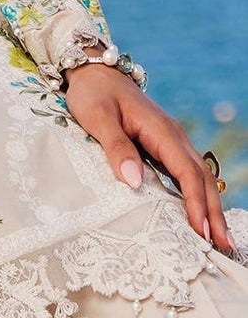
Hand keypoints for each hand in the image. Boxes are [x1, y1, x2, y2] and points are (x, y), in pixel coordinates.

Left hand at [64, 63, 234, 255]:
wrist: (94, 71)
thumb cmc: (94, 93)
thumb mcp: (98, 117)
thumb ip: (116, 147)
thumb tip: (134, 181)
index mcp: (161, 129)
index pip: (186, 171)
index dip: (195, 202)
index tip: (200, 230)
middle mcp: (173, 136)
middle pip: (202, 177)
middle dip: (213, 212)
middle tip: (223, 245)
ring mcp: (171, 140)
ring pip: (199, 176)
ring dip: (210, 206)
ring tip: (217, 239)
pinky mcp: (164, 145)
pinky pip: (187, 172)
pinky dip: (198, 195)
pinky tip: (199, 214)